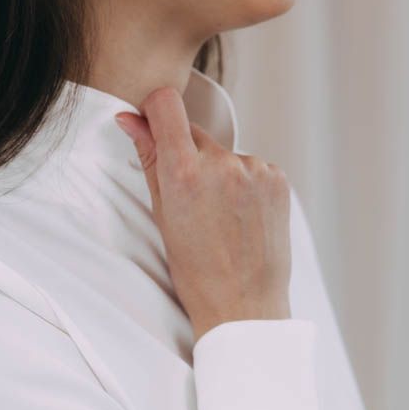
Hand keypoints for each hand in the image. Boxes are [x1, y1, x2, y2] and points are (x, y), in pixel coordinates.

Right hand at [115, 86, 291, 338]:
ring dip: (219, 174)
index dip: (155, 111)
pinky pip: (251, 167)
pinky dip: (244, 185)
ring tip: (221, 218)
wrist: (244, 305)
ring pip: (225, 154)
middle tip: (192, 203)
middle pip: (195, 134)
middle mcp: (222, 164)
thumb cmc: (197, 272)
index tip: (154, 126)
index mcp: (185, 174)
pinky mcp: (277, 178)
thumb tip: (130, 120)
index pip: (166, 105)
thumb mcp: (163, 216)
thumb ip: (150, 160)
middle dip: (188, 158)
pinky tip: (242, 217)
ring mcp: (254, 169)